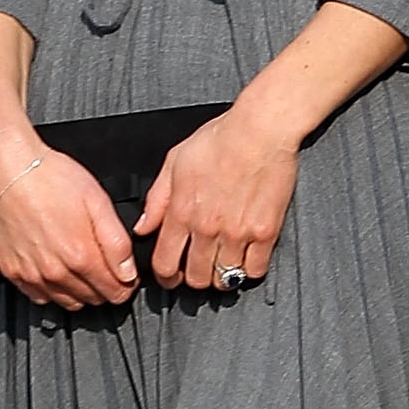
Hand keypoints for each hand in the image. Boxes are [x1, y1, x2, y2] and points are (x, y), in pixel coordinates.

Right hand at [0, 144, 137, 309]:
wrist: (5, 169)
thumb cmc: (51, 178)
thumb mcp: (97, 201)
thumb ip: (117, 242)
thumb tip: (129, 273)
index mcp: (80, 256)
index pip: (115, 293)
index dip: (127, 285)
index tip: (128, 274)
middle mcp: (55, 273)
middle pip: (93, 299)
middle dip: (106, 287)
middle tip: (107, 266)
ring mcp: (31, 275)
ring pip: (67, 302)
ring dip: (81, 291)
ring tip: (84, 267)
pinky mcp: (11, 272)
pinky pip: (39, 297)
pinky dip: (53, 290)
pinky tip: (58, 270)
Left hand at [137, 102, 300, 291]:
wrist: (260, 129)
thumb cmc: (221, 139)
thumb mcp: (175, 162)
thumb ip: (156, 199)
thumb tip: (143, 227)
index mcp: (182, 212)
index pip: (165, 263)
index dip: (166, 278)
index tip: (171, 278)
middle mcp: (207, 228)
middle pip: (195, 278)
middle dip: (193, 279)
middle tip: (198, 272)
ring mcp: (237, 233)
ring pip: (224, 279)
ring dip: (221, 277)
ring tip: (222, 266)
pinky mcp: (265, 231)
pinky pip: (255, 270)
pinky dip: (249, 271)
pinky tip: (246, 260)